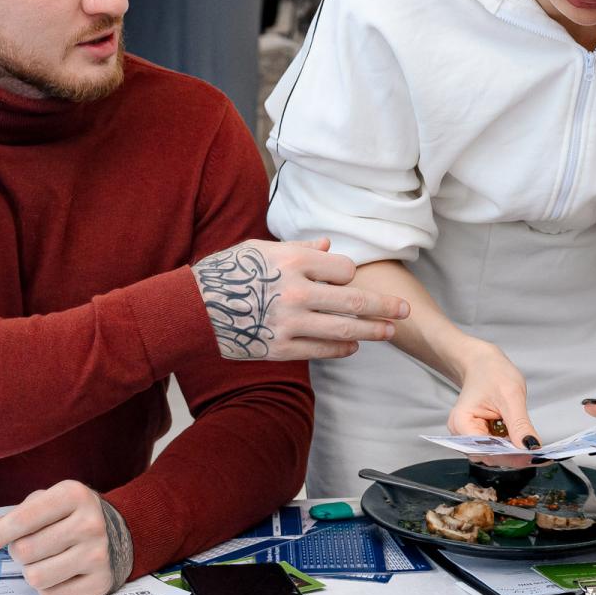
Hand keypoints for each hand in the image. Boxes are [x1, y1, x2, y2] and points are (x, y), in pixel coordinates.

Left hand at [0, 480, 124, 594]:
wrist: (117, 531)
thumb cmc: (72, 515)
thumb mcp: (50, 500)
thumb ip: (19, 515)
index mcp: (74, 496)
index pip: (24, 519)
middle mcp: (90, 524)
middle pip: (25, 551)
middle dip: (19, 552)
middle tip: (31, 547)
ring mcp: (97, 554)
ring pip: (36, 577)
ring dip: (33, 572)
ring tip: (46, 561)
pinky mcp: (100, 582)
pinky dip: (48, 588)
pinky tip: (62, 574)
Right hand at [196, 237, 407, 360]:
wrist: (190, 309)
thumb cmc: (227, 273)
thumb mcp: (261, 249)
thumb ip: (300, 249)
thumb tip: (330, 244)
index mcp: (292, 262)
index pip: (343, 269)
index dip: (351, 275)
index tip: (352, 281)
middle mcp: (296, 292)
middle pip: (353, 301)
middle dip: (384, 306)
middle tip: (405, 310)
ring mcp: (289, 323)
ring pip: (344, 329)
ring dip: (372, 331)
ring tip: (390, 331)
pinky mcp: (281, 349)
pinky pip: (322, 350)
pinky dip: (342, 348)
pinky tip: (354, 346)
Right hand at [448, 339, 540, 450]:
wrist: (483, 363)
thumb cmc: (491, 372)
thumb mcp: (511, 396)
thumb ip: (520, 425)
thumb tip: (531, 447)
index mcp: (461, 423)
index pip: (486, 449)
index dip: (510, 456)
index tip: (533, 456)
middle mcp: (461, 435)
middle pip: (489, 456)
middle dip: (514, 457)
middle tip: (539, 456)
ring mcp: (470, 437)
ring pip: (494, 454)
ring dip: (514, 453)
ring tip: (534, 449)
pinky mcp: (480, 436)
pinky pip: (497, 448)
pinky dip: (511, 446)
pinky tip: (524, 442)